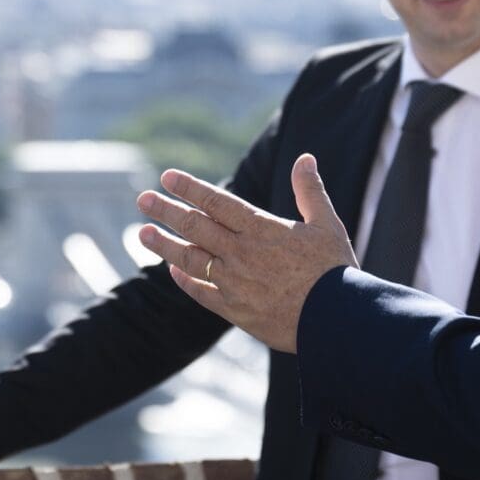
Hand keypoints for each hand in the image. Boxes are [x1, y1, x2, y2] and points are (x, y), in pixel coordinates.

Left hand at [136, 154, 356, 352]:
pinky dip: (185, 281)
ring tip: (143, 233)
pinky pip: (202, 292)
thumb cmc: (334, 271)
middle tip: (142, 199)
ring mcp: (234, 283)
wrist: (337, 322)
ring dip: (164, 245)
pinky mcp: (235, 311)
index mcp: (261, 228)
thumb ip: (310, 190)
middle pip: (195, 227)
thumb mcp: (326, 224)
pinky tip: (172, 271)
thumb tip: (305, 157)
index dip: (189, 188)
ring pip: (190, 259)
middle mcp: (241, 253)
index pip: (216, 201)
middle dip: (166, 211)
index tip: (166, 177)